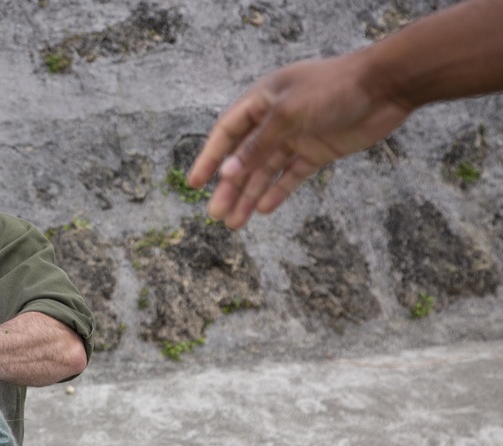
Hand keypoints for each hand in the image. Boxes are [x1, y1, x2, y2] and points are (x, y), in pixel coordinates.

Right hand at [187, 55, 410, 228]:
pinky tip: (262, 210)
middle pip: (245, 159)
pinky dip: (278, 192)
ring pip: (266, 172)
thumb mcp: (289, 114)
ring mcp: (297, 137)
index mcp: (262, 100)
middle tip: (216, 214)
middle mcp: (276, 120)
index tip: (195, 184)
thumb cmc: (334, 88)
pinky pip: (291, 176)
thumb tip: (228, 173)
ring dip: (249, 196)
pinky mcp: (318, 151)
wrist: (386, 86)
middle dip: (229, 187)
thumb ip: (258, 146)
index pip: (227, 133)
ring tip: (235, 223)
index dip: (209, 158)